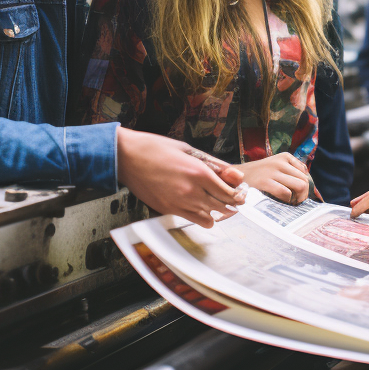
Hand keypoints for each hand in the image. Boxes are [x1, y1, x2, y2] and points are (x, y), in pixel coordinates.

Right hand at [116, 129, 244, 227]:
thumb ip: (215, 164)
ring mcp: (179, 203)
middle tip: (233, 199)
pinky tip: (201, 208)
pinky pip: (194, 220)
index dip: (239, 195)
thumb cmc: (156, 149)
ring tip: (216, 203)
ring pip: (210, 218)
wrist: (127, 157)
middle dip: (232, 204)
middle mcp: (191, 191)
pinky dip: (202, 217)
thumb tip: (236, 176)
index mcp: (199, 172)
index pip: (230, 193)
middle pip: (223, 207)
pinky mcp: (168, 210)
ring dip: (217, 212)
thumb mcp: (190, 150)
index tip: (241, 193)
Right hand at [239, 153, 309, 204]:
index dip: (304, 185)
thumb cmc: (258, 174)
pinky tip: (281, 202)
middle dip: (303, 194)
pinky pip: (285, 193)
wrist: (235, 176)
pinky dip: (287, 200)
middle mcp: (280, 162)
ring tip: (291, 202)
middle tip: (296, 201)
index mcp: (284, 157)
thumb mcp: (275, 166)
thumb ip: (291, 170)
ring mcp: (272, 171)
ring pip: (299, 185)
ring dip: (298, 198)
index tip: (297, 193)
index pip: (305, 172)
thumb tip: (307, 182)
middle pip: (304, 180)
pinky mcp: (264, 182)